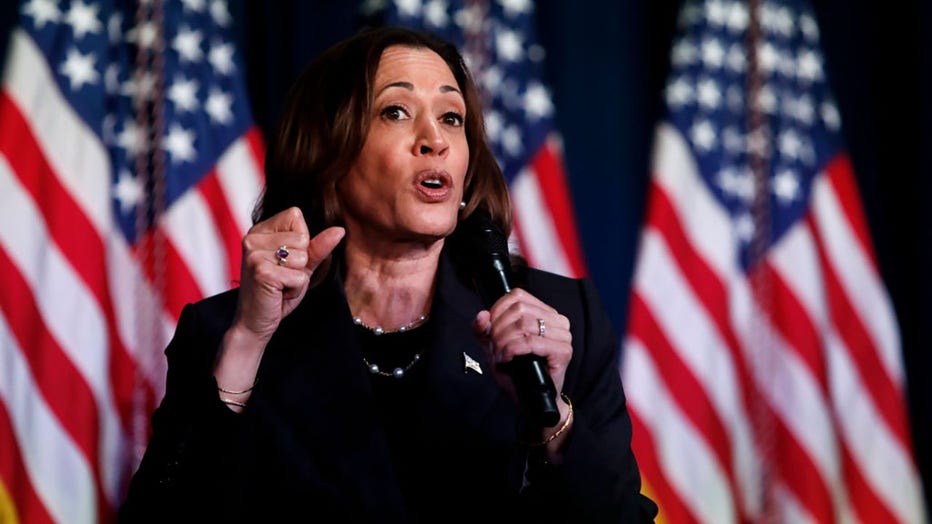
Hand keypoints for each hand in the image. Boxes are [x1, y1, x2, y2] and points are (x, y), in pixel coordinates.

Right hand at [232, 207, 344, 346]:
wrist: (255, 322)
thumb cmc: (277, 293)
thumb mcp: (301, 266)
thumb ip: (318, 247)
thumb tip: (339, 230)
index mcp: (259, 231)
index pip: (295, 215)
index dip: (301, 241)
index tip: (285, 261)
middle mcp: (252, 238)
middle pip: (301, 237)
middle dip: (301, 263)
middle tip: (282, 277)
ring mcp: (254, 254)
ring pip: (302, 258)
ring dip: (298, 277)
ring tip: (280, 285)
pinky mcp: (262, 272)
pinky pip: (299, 277)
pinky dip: (295, 290)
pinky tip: (278, 294)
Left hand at [472, 288, 572, 400]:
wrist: (530, 398)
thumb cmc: (516, 371)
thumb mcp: (494, 346)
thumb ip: (484, 329)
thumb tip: (482, 314)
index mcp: (544, 312)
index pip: (517, 295)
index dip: (497, 310)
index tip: (489, 329)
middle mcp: (557, 320)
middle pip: (519, 309)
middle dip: (499, 329)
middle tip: (494, 347)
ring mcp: (563, 335)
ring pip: (524, 324)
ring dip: (504, 341)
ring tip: (500, 355)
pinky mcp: (564, 351)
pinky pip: (530, 342)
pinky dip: (512, 349)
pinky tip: (507, 358)